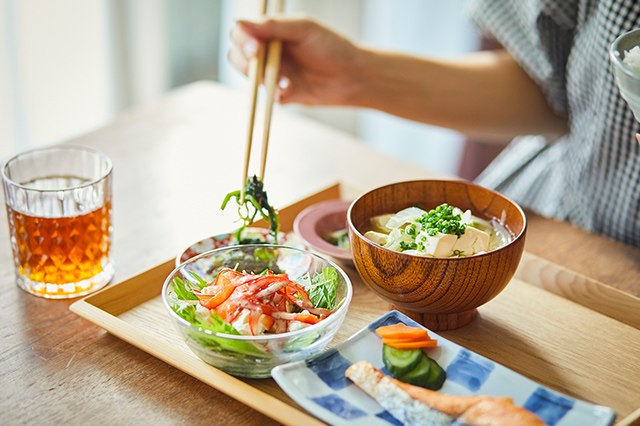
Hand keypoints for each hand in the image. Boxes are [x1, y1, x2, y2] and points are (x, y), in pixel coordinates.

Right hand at [228, 16, 359, 105]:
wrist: (352, 76)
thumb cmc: (331, 47)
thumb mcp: (303, 29)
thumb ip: (272, 25)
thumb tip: (239, 22)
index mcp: (271, 32)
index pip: (241, 33)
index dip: (242, 40)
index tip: (254, 46)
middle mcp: (268, 52)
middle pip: (237, 56)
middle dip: (246, 61)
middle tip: (260, 62)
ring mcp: (273, 74)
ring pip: (251, 78)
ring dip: (263, 78)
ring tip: (285, 80)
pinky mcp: (282, 94)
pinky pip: (268, 96)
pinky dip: (277, 93)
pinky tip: (291, 89)